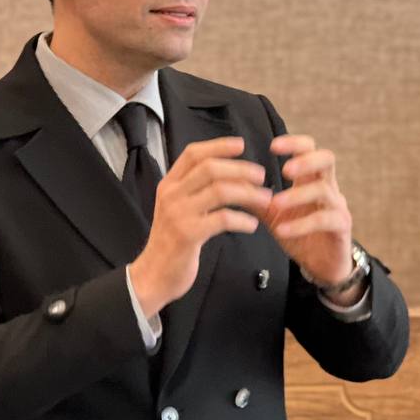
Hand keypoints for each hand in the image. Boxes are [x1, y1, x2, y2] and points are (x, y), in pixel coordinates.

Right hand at [129, 137, 271, 319]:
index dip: (218, 146)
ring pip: (219, 191)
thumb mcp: (177, 209)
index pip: (193, 154)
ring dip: (248, 193)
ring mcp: (179, 213)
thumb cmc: (172, 242)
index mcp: (169, 184)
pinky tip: (252, 224)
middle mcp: (171, 194)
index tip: (241, 145)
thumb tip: (228, 174)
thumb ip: (194, 191)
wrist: (154, 275)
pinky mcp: (189, 234)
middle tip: (261, 176)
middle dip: (240, 169)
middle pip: (210, 168)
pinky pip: (222, 219)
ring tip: (265, 199)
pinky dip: (242, 219)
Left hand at [262, 135, 355, 296]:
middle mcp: (328, 187)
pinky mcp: (341, 227)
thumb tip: (227, 183)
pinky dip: (302, 224)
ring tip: (275, 204)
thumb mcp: (272, 214)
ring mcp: (337, 206)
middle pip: (327, 158)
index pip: (309, 148)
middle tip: (285, 170)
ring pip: (323, 190)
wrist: (321, 264)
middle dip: (306, 160)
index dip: (293, 143)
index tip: (273, 146)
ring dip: (297, 195)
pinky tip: (282, 230)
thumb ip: (254, 198)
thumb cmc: (299, 234)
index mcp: (310, 179)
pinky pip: (324, 219)